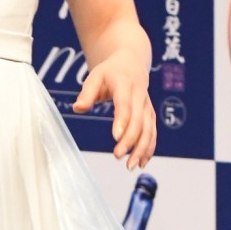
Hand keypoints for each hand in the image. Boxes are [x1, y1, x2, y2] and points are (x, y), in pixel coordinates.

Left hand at [71, 52, 155, 168]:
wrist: (131, 63)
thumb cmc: (110, 72)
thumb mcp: (95, 76)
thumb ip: (87, 93)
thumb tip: (78, 108)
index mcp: (125, 85)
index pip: (125, 105)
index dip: (122, 121)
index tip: (116, 137)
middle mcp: (140, 96)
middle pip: (139, 120)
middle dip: (131, 140)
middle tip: (118, 156)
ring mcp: (147, 106)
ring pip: (149, 129)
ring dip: (142, 148)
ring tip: (131, 166)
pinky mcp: (150, 114)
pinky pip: (152, 132)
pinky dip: (149, 148)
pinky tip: (142, 162)